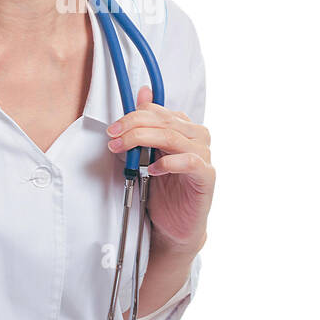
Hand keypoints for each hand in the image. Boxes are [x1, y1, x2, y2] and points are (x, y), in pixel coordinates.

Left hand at [106, 85, 213, 254]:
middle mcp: (197, 137)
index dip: (132, 116)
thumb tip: (142, 92)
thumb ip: (146, 125)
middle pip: (163, 121)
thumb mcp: (148, 154)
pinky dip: (168, 163)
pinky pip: (190, 161)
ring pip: (173, 137)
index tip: (112, 129)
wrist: (175, 227)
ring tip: (123, 151)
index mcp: (184, 128)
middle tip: (113, 138)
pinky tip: (152, 170)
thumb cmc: (164, 191)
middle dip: (132, 127)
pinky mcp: (206, 176)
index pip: (158, 111)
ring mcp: (204, 156)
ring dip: (142, 141)